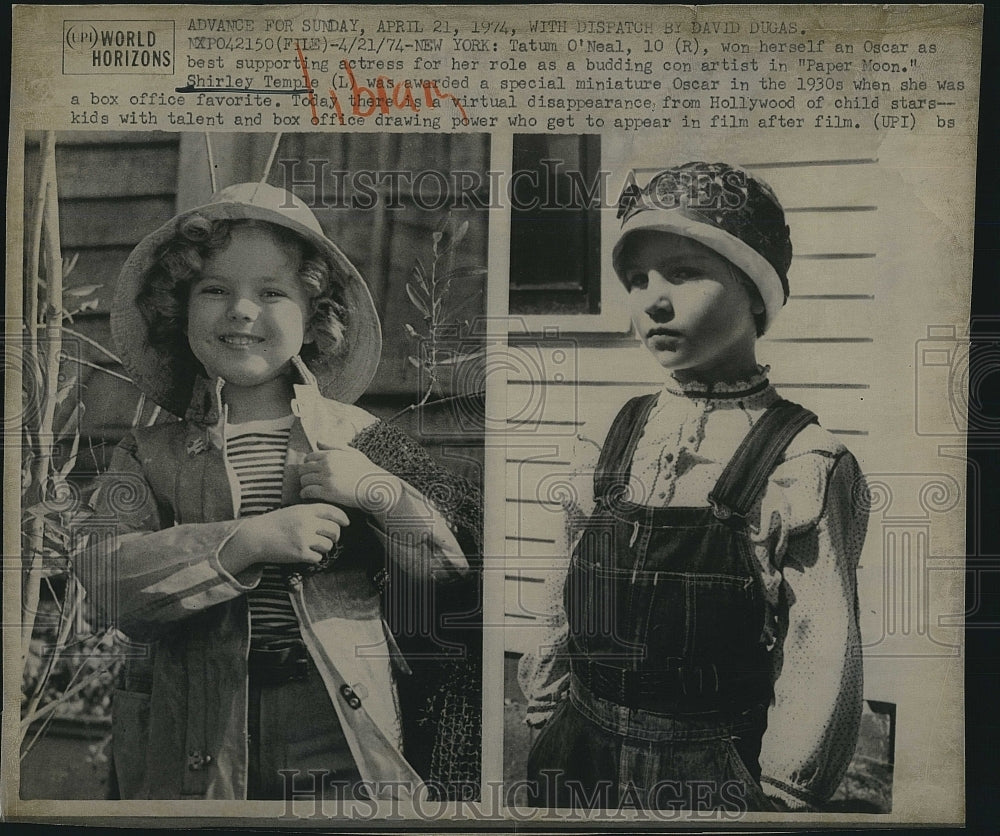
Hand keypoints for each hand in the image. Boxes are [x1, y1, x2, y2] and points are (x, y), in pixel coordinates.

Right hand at [221, 503, 349, 571]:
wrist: (255, 537)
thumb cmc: (273, 524)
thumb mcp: (292, 512)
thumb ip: (310, 513)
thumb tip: (331, 520)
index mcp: (305, 510)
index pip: (331, 511)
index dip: (342, 517)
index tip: (347, 522)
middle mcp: (306, 523)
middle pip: (334, 530)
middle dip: (335, 536)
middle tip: (330, 539)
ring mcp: (303, 538)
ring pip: (328, 545)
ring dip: (324, 548)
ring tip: (314, 547)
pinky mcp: (300, 553)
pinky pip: (318, 557)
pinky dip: (314, 557)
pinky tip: (306, 554)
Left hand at [300, 443, 402, 513]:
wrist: (374, 487)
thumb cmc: (365, 470)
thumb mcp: (352, 453)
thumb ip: (334, 446)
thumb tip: (318, 441)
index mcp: (331, 455)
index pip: (309, 457)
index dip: (308, 464)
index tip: (311, 470)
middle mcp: (327, 465)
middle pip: (304, 468)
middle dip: (304, 474)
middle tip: (308, 480)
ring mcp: (326, 479)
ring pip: (304, 480)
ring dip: (305, 484)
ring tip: (309, 488)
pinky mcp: (327, 492)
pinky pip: (308, 491)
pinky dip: (305, 494)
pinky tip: (307, 496)